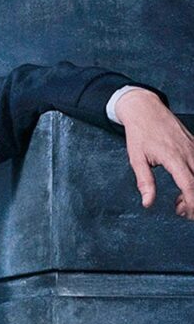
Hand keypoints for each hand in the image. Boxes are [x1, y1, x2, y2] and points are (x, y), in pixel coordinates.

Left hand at [116, 88, 193, 218]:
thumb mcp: (136, 159)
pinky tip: (184, 187)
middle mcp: (188, 153)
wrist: (145, 110)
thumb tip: (147, 203)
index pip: (189, 185)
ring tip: (179, 203)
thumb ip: (144, 181)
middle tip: (181, 212)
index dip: (191, 202)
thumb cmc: (140, 134)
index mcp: (173, 157)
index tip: (186, 213)